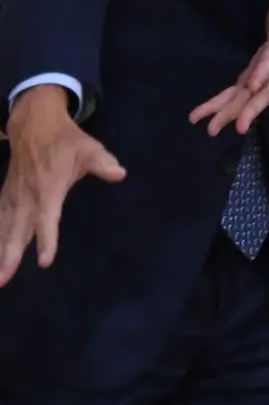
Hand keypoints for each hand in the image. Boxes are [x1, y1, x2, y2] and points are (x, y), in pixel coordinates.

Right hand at [0, 87, 125, 284]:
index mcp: (48, 187)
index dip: (47, 238)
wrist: (33, 124)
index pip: (47, 217)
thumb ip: (102, 163)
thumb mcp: (88, 148)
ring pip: (3, 228)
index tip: (45, 261)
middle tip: (3, 280)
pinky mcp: (6, 195)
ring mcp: (13, 196)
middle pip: (18, 230)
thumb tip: (120, 173)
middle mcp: (27, 196)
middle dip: (9, 256)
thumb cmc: (65, 141)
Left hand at [189, 0, 268, 136]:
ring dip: (229, 115)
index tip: (253, 85)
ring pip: (246, 101)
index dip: (264, 73)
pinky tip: (201, 119)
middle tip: (238, 126)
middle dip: (248, 109)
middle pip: (260, 93)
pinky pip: (235, 98)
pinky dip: (220, 108)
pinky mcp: (250, 83)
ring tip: (210, 130)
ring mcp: (260, 80)